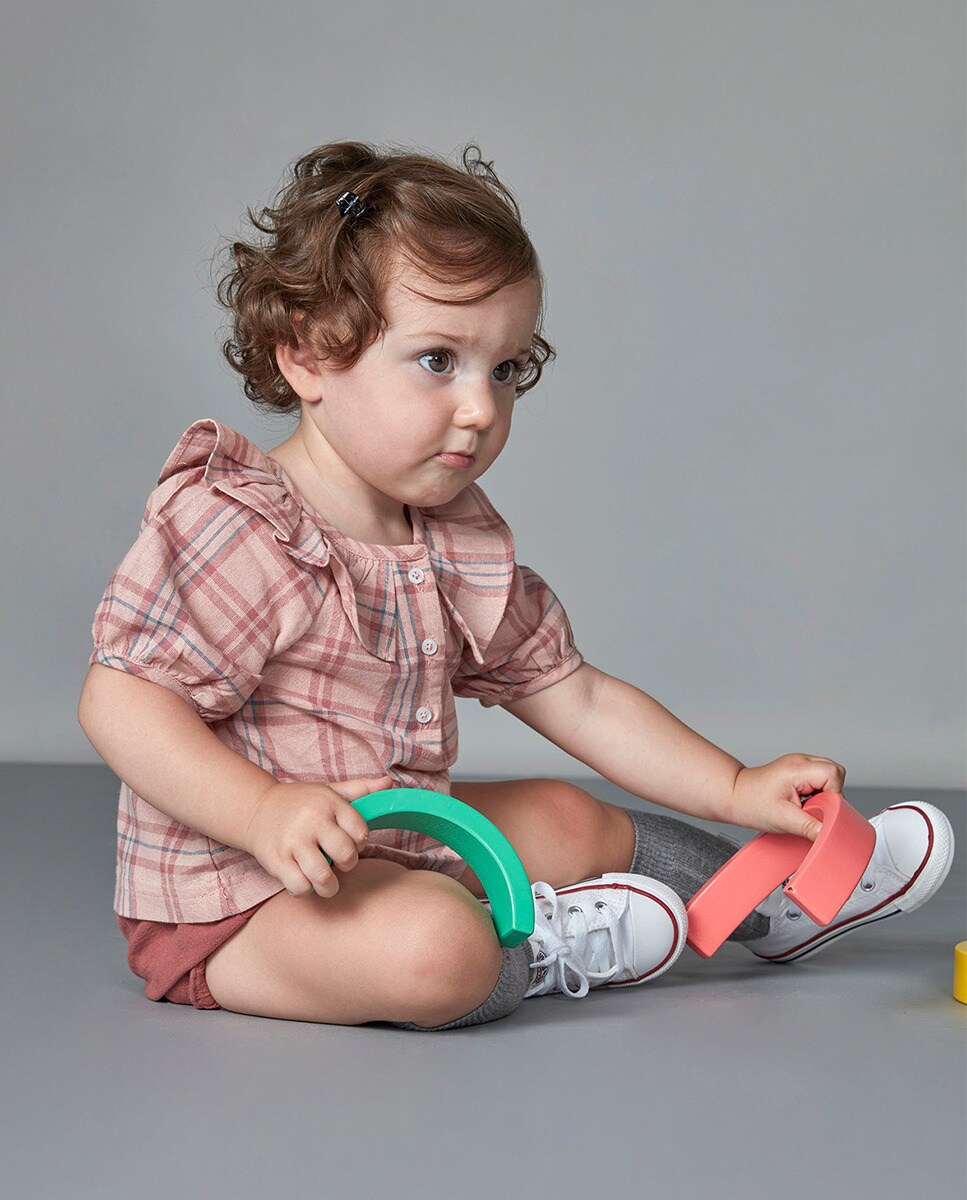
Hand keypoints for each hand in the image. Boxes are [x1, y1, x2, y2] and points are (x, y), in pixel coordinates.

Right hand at [243, 774, 391, 897]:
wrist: (255, 809)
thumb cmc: (300, 803)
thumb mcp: (329, 791)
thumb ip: (360, 789)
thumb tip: (388, 782)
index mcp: (328, 803)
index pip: (360, 831)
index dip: (360, 841)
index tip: (352, 841)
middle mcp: (311, 821)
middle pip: (345, 855)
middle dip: (348, 864)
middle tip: (340, 862)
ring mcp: (293, 842)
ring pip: (323, 877)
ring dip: (330, 885)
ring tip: (327, 881)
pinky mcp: (276, 861)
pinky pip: (299, 887)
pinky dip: (305, 889)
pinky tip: (304, 879)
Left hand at [728, 754, 846, 840]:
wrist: (735, 796)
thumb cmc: (752, 804)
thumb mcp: (784, 820)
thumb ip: (811, 827)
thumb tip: (831, 836)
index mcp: (797, 768)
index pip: (833, 774)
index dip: (833, 794)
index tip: (820, 809)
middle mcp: (800, 760)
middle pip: (835, 772)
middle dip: (831, 794)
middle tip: (813, 808)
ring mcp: (799, 763)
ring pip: (830, 775)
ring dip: (824, 793)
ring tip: (806, 804)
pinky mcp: (798, 770)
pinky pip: (820, 779)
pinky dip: (818, 792)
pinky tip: (804, 801)